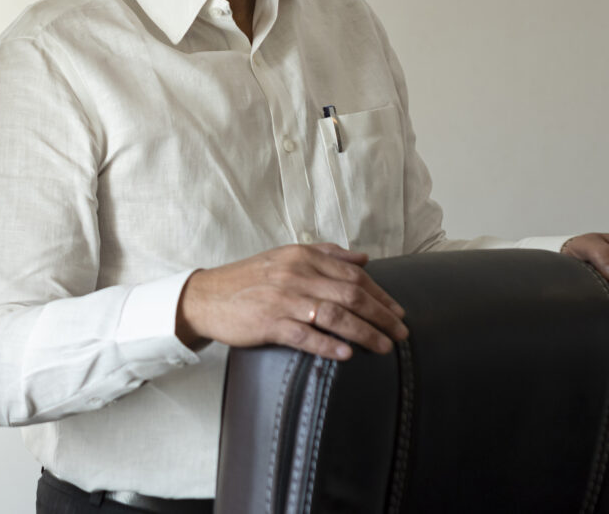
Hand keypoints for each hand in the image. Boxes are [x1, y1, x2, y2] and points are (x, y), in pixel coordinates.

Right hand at [175, 243, 408, 359]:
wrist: (207, 297)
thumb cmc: (249, 279)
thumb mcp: (286, 257)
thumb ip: (326, 254)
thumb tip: (364, 259)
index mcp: (302, 256)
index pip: (353, 274)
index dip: (380, 294)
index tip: (398, 311)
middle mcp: (295, 275)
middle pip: (351, 295)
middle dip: (382, 315)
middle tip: (401, 333)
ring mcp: (283, 299)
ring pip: (335, 316)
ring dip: (365, 333)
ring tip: (384, 347)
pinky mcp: (269, 323)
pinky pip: (305, 336)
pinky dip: (329, 345)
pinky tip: (347, 354)